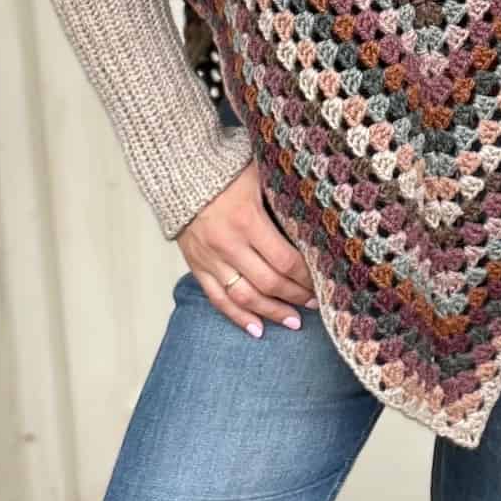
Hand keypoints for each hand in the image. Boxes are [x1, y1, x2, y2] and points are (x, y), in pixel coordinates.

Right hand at [175, 159, 317, 337]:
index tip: (321, 282)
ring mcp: (210, 259)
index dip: (305, 277)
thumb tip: (316, 213)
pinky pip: (218, 299)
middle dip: (295, 296)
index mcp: (248, 220)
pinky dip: (237, 317)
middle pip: (268, 282)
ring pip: (245, 297)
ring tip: (293, 322)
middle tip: (315, 304)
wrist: (179, 172)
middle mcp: (229, 244)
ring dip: (272, 312)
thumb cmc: (226, 170)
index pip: (284, 260)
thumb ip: (282, 197)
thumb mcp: (259, 176)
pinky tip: (256, 329)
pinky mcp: (196, 266)